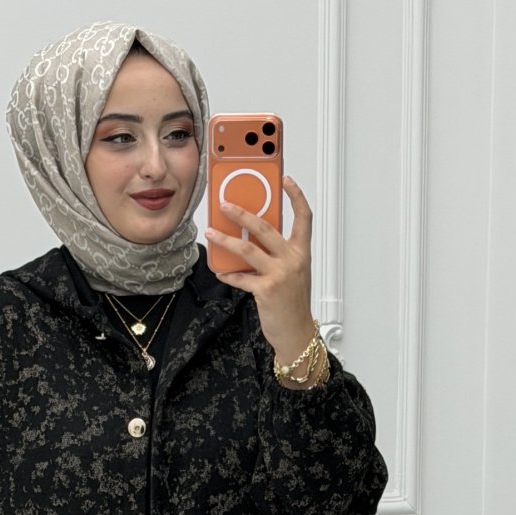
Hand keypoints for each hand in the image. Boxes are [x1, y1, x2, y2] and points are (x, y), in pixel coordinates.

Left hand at [206, 176, 315, 365]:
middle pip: (265, 227)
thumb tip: (254, 239)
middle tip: (225, 205)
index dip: (296, 196)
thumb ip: (278, 254)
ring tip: (211, 233)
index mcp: (301, 253)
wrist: (296, 333)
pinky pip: (241, 277)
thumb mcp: (293, 273)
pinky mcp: (266, 290)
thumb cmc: (293, 304)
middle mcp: (292, 260)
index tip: (286, 180)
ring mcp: (279, 275)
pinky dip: (228, 274)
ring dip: (226, 239)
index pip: (304, 217)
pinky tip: (220, 270)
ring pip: (247, 249)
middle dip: (242, 213)